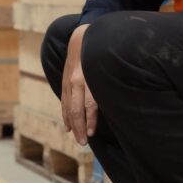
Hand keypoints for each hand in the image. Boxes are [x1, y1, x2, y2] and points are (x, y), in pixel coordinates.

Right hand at [61, 24, 98, 145]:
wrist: (80, 39)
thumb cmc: (99, 55)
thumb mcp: (106, 69)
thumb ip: (107, 85)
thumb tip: (117, 103)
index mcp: (88, 78)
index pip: (89, 104)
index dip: (90, 120)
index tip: (93, 133)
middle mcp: (76, 81)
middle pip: (77, 109)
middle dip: (80, 127)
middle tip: (84, 143)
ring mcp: (68, 82)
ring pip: (69, 108)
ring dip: (73, 125)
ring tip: (78, 138)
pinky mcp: (64, 83)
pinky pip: (64, 103)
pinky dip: (66, 115)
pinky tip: (68, 126)